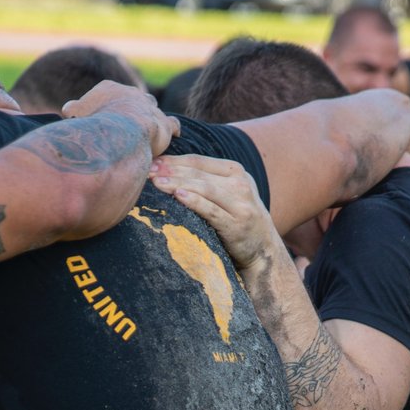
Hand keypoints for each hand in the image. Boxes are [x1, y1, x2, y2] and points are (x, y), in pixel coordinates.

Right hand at [62, 80, 179, 157]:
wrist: (119, 133)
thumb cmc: (93, 124)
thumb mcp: (75, 114)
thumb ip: (74, 110)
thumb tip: (69, 109)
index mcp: (108, 88)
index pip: (106, 93)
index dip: (103, 106)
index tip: (101, 118)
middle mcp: (131, 93)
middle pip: (131, 97)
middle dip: (128, 107)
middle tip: (124, 122)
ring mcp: (149, 107)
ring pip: (151, 106)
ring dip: (149, 114)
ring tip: (147, 126)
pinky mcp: (164, 123)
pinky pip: (172, 123)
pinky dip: (172, 128)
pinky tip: (173, 133)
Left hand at [149, 153, 278, 269]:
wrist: (263, 249)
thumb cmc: (236, 217)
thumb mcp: (228, 192)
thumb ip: (206, 179)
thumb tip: (164, 168)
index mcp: (235, 171)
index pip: (198, 161)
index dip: (173, 160)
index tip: (151, 162)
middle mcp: (240, 184)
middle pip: (198, 174)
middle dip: (170, 171)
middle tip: (147, 172)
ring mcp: (240, 205)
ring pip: (204, 189)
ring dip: (177, 184)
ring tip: (156, 183)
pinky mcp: (236, 225)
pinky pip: (212, 211)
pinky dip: (195, 202)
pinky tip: (178, 196)